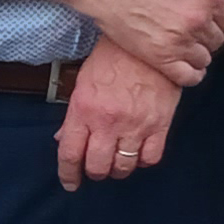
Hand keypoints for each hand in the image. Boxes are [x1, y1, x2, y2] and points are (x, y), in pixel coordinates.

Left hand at [56, 40, 180, 189]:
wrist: (148, 41)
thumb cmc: (113, 56)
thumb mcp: (84, 81)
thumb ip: (74, 115)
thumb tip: (64, 139)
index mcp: (84, 109)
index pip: (70, 154)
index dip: (68, 175)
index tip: (70, 183)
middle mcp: (108, 121)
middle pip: (98, 167)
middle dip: (95, 172)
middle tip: (97, 167)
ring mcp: (136, 124)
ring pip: (124, 167)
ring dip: (119, 169)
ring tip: (118, 160)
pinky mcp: (160, 124)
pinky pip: (151, 158)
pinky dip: (144, 161)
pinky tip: (139, 153)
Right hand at [75, 0, 223, 86]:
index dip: (217, 20)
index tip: (202, 19)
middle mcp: (198, 19)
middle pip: (218, 40)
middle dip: (205, 36)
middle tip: (185, 29)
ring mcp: (180, 40)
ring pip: (204, 59)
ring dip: (195, 54)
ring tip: (178, 44)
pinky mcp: (161, 57)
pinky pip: (189, 77)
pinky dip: (190, 75)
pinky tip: (181, 66)